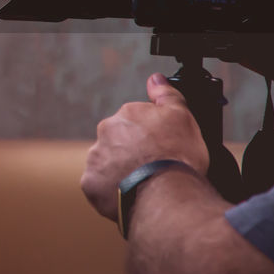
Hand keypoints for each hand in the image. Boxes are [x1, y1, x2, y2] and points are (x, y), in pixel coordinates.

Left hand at [81, 73, 209, 220]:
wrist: (164, 193)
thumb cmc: (177, 156)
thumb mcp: (182, 117)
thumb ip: (166, 95)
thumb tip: (155, 79)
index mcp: (126, 114)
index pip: (136, 122)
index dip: (152, 136)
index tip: (162, 148)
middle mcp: (106, 131)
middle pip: (119, 140)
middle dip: (133, 151)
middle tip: (153, 166)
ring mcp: (96, 157)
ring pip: (108, 162)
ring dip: (121, 170)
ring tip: (143, 183)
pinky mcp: (91, 182)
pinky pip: (100, 185)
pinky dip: (112, 190)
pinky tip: (130, 194)